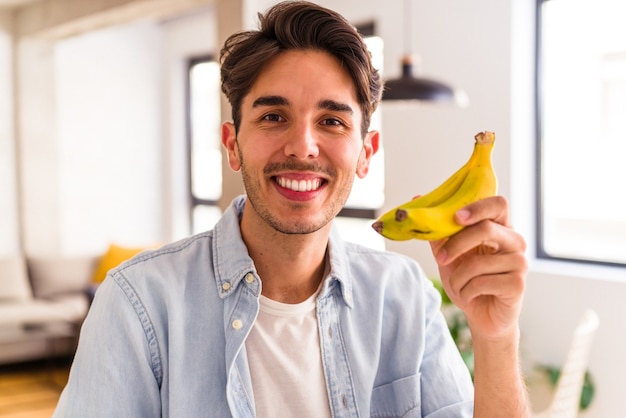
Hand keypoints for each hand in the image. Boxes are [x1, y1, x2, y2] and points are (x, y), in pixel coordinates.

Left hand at [430, 196, 526, 339]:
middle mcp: (515, 241)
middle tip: (440, 258)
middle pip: (486, 229)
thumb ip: (437, 229)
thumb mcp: (448, 253)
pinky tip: (471, 295)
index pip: (498, 204)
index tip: (456, 217)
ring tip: (460, 285)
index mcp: (500, 228)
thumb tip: (416, 199)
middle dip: (456, 245)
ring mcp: (520, 262)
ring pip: (478, 262)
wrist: (481, 315)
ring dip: (458, 277)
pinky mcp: (518, 284)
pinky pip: (482, 282)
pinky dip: (467, 291)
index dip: (477, 207)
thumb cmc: (467, 280)